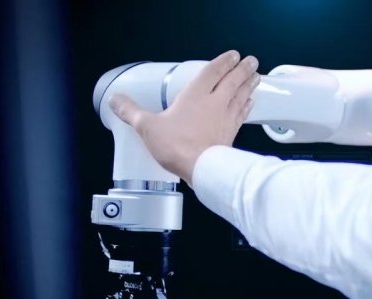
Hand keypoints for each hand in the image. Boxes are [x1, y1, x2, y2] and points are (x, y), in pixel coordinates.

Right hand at [110, 50, 259, 184]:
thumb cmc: (177, 146)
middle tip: (251, 62)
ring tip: (256, 77)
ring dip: (249, 85)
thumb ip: (131, 112)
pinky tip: (249, 104)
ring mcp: (225, 118)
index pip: (213, 72)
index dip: (223, 62)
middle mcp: (214, 103)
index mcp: (195, 95)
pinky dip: (246, 107)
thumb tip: (116, 101)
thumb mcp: (147, 127)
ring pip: (241, 96)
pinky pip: (241, 115)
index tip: (233, 55)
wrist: (201, 169)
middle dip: (243, 70)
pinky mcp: (231, 134)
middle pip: (232, 81)